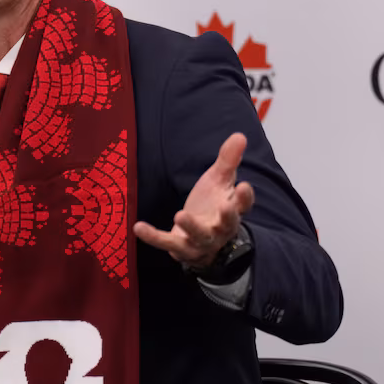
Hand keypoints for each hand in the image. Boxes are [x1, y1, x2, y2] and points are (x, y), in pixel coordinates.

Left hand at [133, 132, 254, 269]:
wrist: (201, 240)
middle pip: (227, 224)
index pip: (243, 205)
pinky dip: (153, 236)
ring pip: (200, 236)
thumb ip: (228, 160)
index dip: (245, 197)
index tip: (244, 185)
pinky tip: (138, 227)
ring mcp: (202, 241)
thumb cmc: (212, 205)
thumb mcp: (219, 181)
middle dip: (227, 217)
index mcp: (233, 210)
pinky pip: (167, 243)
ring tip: (180, 214)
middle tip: (225, 207)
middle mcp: (221, 229)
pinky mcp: (182, 248)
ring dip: (191, 227)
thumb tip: (239, 135)